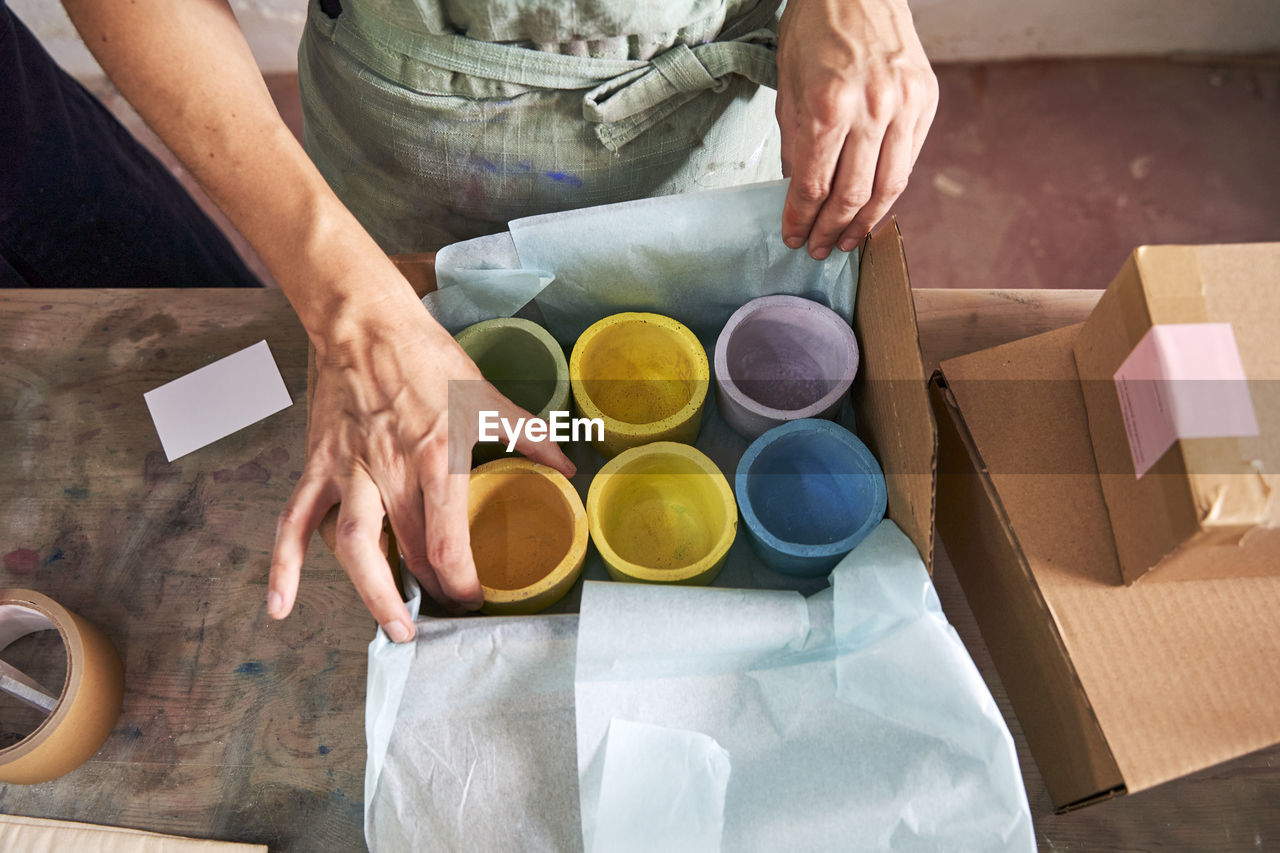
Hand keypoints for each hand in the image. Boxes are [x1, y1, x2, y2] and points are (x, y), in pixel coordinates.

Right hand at [266, 288, 575, 641]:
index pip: (447, 543)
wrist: (365, 323)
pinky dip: (284, 566)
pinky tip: (281, 607)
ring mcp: (349, 472)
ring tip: (393, 629)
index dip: (461, 582)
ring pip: (354, 549)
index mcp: (437, 458)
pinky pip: (294, 523)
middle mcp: (390, 473)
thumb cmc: (427, 358)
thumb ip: (529, 436)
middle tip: (446, 613)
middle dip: (430, 593)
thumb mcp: (486, 396)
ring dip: (373, 595)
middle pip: (408, 554)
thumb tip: (567, 468)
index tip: (475, 598)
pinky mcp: (318, 467)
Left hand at [775, 0, 937, 257]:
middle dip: (831, 230)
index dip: (801, 219)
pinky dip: (890, 190)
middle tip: (818, 249)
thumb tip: (801, 194)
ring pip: (888, 186)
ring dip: (864, 222)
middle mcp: (871, 108)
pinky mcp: (926, 100)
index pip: (814, 184)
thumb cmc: (814, 31)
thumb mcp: (788, 88)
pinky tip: (873, 207)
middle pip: (852, 194)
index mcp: (828, 104)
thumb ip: (796, 145)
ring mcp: (904, 104)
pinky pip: (908, 160)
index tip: (792, 237)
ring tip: (847, 241)